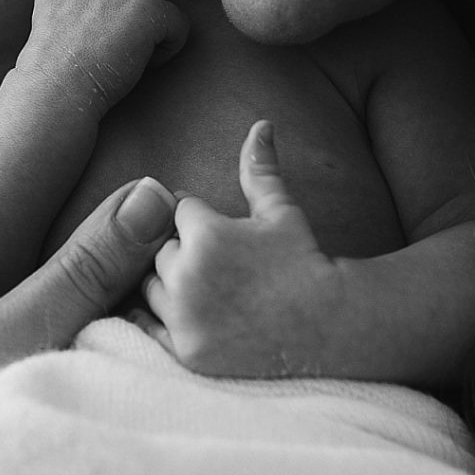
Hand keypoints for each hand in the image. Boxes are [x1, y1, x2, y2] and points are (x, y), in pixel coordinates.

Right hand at [17, 0, 189, 120]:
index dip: (117, 5)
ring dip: (156, 25)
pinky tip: (149, 65)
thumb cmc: (55, 71)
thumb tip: (116, 12)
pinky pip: (179, 21)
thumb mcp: (56, 22)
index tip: (108, 34)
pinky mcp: (147, 7)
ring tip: (137, 57)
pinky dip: (172, 45)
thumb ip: (80, 4)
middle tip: (127, 45)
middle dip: (140, 9)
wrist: (55, 89)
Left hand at [144, 119, 341, 376]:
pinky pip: (146, 325)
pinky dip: (156, 317)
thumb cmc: (305, 262)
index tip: (225, 236)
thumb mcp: (281, 211)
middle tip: (220, 267)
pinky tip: (183, 312)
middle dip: (183, 252)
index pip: (178, 212)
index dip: (201, 221)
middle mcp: (187, 274)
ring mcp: (184, 317)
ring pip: (150, 285)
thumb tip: (260, 124)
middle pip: (160, 249)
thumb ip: (259, 169)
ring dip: (169, 284)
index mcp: (206, 235)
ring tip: (210, 290)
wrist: (329, 327)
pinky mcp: (185, 351)